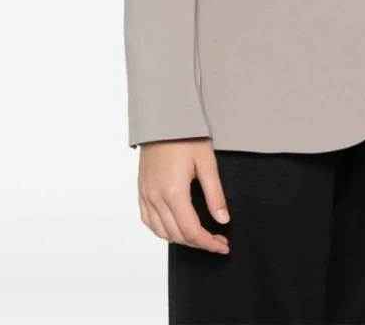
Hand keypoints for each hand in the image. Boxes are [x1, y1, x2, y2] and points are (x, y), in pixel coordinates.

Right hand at [138, 137, 230, 253]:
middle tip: (217, 241)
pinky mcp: (141, 189)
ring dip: (180, 239)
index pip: (192, 231)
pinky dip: (162, 230)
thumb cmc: (186, 136)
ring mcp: (146, 194)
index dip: (209, 243)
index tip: (222, 246)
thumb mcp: (207, 163)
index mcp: (174, 192)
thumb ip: (215, 194)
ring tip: (199, 236)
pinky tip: (174, 228)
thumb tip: (223, 219)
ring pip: (161, 231)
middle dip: (199, 243)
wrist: (163, 118)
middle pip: (177, 235)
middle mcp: (156, 197)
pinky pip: (148, 220)